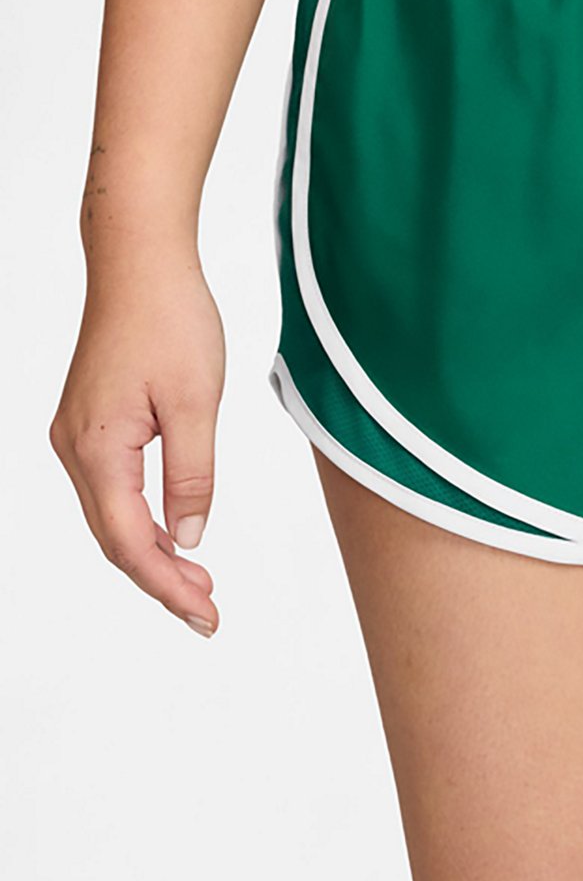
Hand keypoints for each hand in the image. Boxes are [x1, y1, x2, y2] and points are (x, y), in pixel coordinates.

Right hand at [51, 246, 225, 636]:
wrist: (141, 264)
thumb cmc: (171, 321)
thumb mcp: (197, 404)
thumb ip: (193, 475)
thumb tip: (192, 537)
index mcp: (97, 449)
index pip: (131, 542)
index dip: (168, 585)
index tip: (207, 616)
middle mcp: (75, 449)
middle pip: (115, 539)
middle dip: (162, 581)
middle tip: (209, 614)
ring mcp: (78, 436)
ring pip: (112, 517)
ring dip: (154, 553)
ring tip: (199, 584)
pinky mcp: (92, 423)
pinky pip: (113, 490)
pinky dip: (144, 521)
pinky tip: (176, 534)